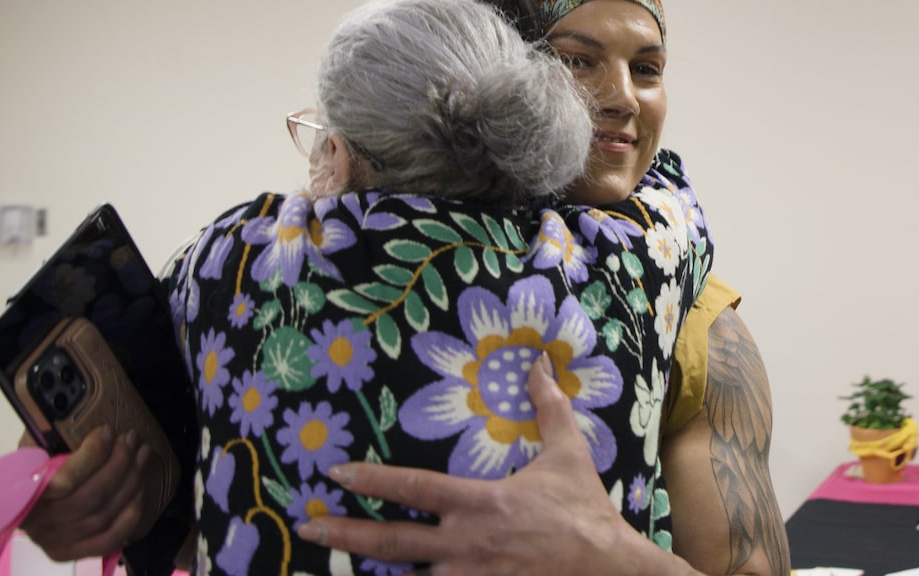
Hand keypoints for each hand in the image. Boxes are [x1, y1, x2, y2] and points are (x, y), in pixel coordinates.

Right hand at [19, 425, 151, 561]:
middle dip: (120, 463)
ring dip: (131, 481)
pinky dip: (130, 514)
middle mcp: (40, 525)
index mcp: (23, 496)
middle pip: (91, 497)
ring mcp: (58, 542)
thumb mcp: (31, 448)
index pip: (65, 481)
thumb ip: (47, 437)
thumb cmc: (30, 468)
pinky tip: (140, 488)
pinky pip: (110, 537)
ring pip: (104, 514)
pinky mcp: (74, 551)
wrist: (21, 504)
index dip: (93, 454)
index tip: (108, 430)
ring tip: (142, 454)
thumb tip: (74, 413)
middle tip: (132, 439)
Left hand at [296, 353, 679, 575]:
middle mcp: (465, 545)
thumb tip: (539, 363)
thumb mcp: (569, 454)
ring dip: (369, 572)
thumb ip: (549, 408)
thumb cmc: (585, 513)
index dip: (372, 478)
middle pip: (391, 542)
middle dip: (344, 534)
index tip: (335, 472)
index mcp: (480, 503)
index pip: (414, 488)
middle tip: (307, 527)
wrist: (611, 571)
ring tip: (331, 566)